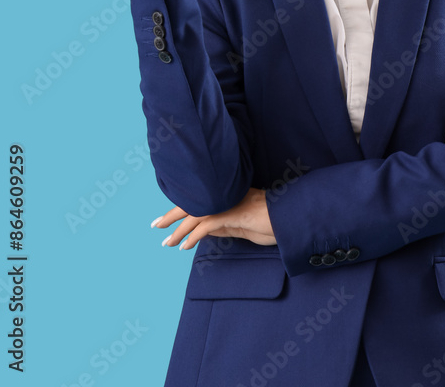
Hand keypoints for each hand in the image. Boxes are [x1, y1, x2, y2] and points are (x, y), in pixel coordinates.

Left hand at [151, 188, 276, 250]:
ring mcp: (227, 205)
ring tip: (167, 242)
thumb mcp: (242, 225)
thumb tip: (204, 231)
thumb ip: (224, 225)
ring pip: (195, 215)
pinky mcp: (231, 215)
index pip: (199, 200)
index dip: (182, 206)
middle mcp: (225, 198)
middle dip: (172, 215)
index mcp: (227, 197)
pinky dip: (192, 237)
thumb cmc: (270, 221)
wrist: (288, 218)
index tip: (169, 215)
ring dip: (178, 230)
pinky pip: (205, 227)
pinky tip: (184, 246)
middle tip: (156, 225)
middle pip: (192, 203)